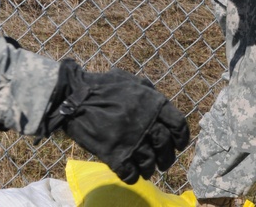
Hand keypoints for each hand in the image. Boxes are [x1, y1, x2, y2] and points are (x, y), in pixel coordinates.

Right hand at [40, 60, 189, 183]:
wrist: (74, 96)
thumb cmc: (101, 86)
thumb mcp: (130, 79)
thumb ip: (148, 90)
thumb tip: (158, 101)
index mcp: (153, 104)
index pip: (179, 126)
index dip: (181, 138)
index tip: (178, 145)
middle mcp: (146, 123)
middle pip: (166, 148)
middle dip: (166, 158)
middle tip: (163, 162)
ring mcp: (131, 140)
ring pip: (149, 164)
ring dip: (149, 169)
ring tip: (145, 169)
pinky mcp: (115, 155)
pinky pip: (130, 174)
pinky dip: (132, 176)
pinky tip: (129, 173)